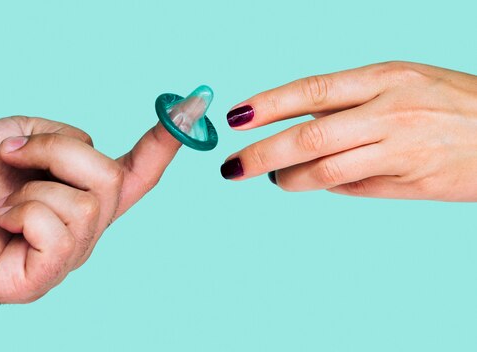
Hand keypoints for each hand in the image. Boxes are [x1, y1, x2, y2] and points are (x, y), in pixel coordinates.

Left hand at [0, 116, 179, 302]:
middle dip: (57, 151)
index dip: (167, 140)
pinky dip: (21, 211)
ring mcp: (67, 257)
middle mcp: (86, 229)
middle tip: (13, 156)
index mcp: (85, 195)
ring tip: (2, 199)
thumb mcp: (24, 136)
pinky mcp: (42, 279)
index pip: (138, 171)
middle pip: (109, 177)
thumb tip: (91, 154)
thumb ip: (68, 142)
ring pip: (86, 203)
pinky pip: (56, 229)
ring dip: (32, 183)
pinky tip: (1, 221)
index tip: (194, 104)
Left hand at [221, 61, 476, 200]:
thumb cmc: (451, 104)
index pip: (312, 90)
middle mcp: (389, 112)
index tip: (235, 118)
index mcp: (384, 78)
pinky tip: (319, 181)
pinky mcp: (409, 182)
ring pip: (325, 170)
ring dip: (290, 178)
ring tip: (274, 177)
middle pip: (309, 136)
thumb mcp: (402, 82)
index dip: (268, 104)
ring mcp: (400, 150)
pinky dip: (328, 187)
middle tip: (232, 167)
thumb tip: (297, 129)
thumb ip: (351, 102)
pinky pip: (352, 188)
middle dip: (261, 153)